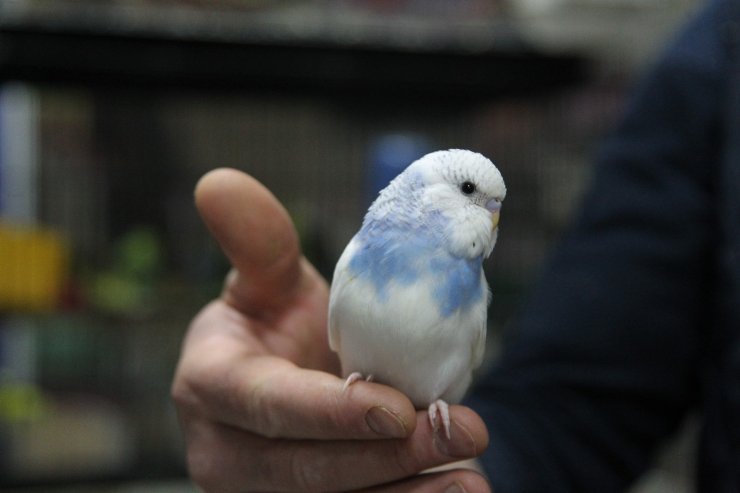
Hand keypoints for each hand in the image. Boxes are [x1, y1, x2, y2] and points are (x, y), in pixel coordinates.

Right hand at [171, 168, 490, 491]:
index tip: (397, 406)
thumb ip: (254, 241)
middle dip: (386, 456)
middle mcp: (222, 452)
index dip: (329, 411)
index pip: (267, 405)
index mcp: (210, 385)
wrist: (290, 374)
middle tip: (462, 432)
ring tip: (471, 479)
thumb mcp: (269, 280)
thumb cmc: (278, 322)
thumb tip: (218, 180)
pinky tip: (455, 488)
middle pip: (304, 469)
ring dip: (405, 492)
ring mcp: (256, 491)